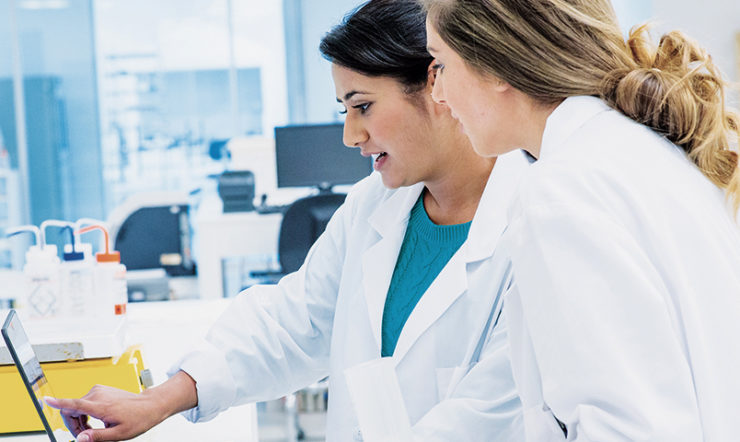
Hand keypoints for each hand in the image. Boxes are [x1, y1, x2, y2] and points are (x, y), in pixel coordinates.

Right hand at [46, 385, 166, 440]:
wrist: (149, 405)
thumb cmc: (137, 419)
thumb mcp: (118, 434)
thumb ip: (97, 437)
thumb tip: (80, 439)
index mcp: (101, 406)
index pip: (74, 404)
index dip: (58, 403)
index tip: (45, 400)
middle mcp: (97, 394)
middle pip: (70, 410)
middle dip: (72, 426)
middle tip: (85, 437)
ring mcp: (98, 390)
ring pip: (76, 407)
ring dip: (79, 421)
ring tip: (92, 431)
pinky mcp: (100, 390)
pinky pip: (83, 403)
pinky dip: (84, 414)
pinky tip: (95, 421)